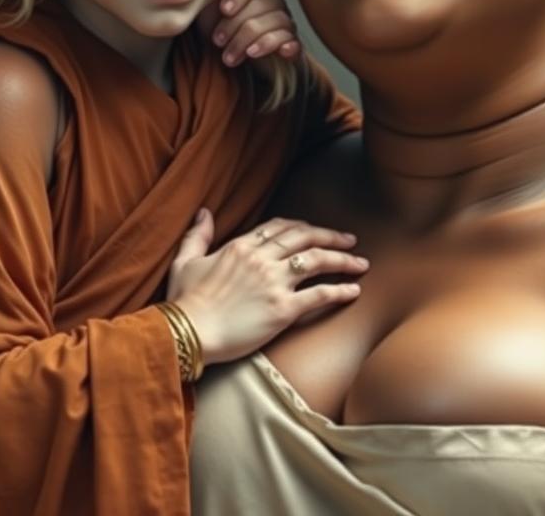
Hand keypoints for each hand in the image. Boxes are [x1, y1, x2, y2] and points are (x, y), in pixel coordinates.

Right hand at [167, 209, 367, 365]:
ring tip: (360, 263)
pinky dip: (340, 291)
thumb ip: (197, 235)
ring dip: (343, 260)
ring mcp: (274, 283)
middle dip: (331, 237)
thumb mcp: (185, 261)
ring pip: (317, 261)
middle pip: (305, 238)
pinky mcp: (283, 309)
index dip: (302, 227)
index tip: (315, 231)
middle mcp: (262, 259)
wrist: (186, 332)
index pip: (280, 227)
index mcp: (242, 246)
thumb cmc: (184, 301)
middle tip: (349, 240)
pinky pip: (319, 295)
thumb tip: (204, 212)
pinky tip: (353, 291)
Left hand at [210, 0, 299, 65]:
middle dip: (237, 24)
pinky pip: (289, 40)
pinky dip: (271, 46)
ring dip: (246, 40)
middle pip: (263, 4)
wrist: (231, 60)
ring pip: (274, 23)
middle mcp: (274, 3)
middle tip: (219, 40)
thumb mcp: (214, 0)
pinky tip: (255, 53)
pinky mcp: (291, 45)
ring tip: (229, 55)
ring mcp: (284, 24)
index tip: (224, 9)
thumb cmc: (222, 27)